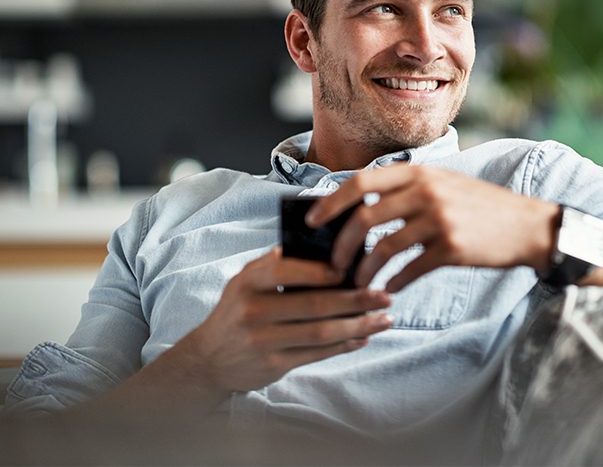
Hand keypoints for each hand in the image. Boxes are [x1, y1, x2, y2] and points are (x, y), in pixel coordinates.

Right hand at [178, 248, 391, 393]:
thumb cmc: (238, 310)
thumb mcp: (246, 281)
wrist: (209, 358)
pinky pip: (317, 354)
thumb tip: (324, 247)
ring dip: (358, 325)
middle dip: (355, 300)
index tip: (351, 268)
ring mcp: (263, 341)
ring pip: (321, 332)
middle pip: (314, 304)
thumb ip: (277, 263)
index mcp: (248, 282)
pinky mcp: (273, 365)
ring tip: (384, 319)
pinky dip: (345, 345)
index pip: (285, 270)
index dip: (320, 271)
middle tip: (384, 295)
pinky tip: (364, 336)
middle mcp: (253, 311)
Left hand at [306, 165, 560, 291]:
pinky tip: (388, 289)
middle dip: (341, 245)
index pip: (361, 182)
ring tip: (358, 284)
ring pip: (383, 247)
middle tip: (333, 265)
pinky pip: (409, 269)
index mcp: (420, 172)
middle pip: (364, 217)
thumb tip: (362, 207)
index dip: (331, 202)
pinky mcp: (451, 248)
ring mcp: (439, 220)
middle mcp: (426, 192)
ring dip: (364, 270)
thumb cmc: (482, 207)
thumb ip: (409, 189)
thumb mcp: (446, 183)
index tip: (313, 222)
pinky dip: (393, 282)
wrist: (529, 226)